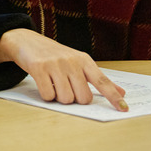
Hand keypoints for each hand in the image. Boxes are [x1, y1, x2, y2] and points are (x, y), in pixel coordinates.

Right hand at [0, 29, 127, 110]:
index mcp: (84, 60)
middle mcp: (72, 61)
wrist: (26, 41)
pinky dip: (46, 96)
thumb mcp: (78, 62)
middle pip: (83, 97)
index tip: (124, 108)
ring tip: (54, 85)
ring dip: (59, 98)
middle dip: (75, 99)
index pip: (102, 81)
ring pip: (66, 99)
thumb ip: (98, 78)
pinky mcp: (39, 68)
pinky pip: (48, 95)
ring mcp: (55, 64)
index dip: (113, 96)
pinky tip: (44, 84)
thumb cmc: (55, 55)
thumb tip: (121, 92)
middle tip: (66, 88)